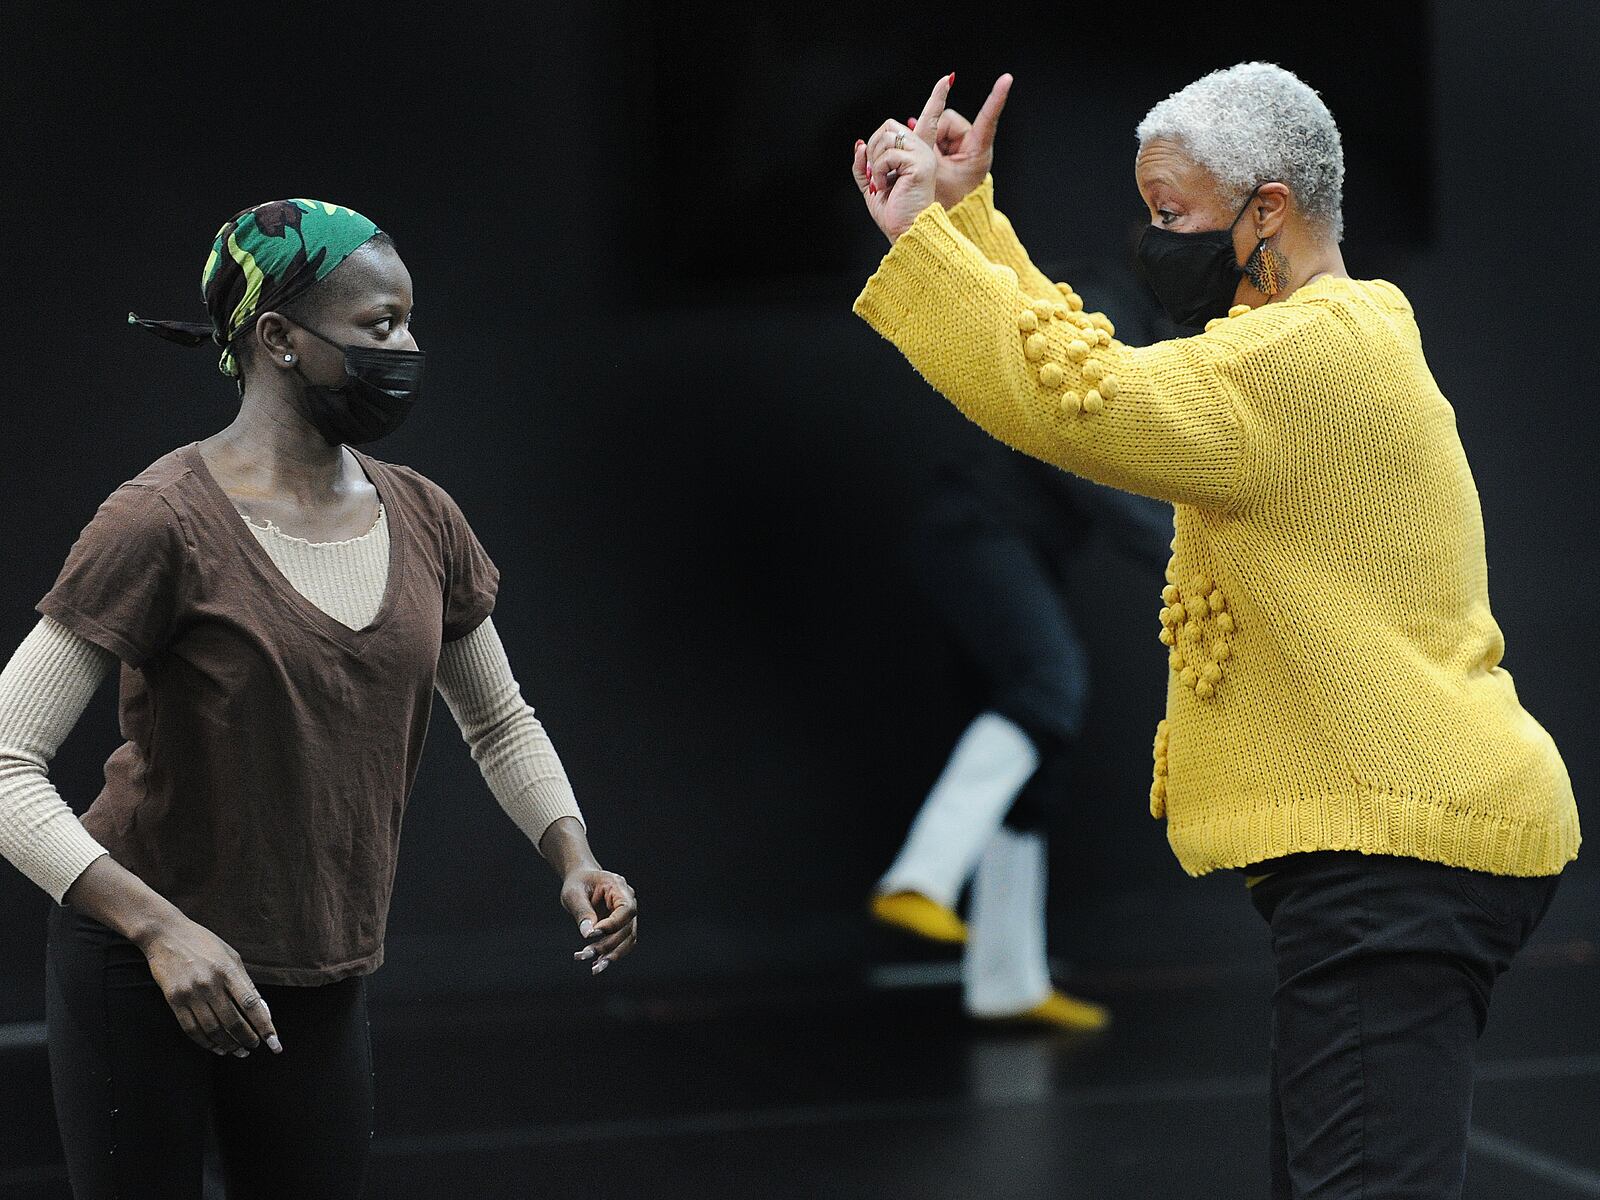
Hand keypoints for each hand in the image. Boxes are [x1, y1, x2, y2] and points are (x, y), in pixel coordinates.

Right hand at [140, 916, 281, 1056]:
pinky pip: (191, 1029)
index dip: (264, 1026)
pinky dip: (206, 1042)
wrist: (165, 934)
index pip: (251, 1004)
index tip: (274, 1042)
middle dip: (247, 1039)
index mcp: (228, 969)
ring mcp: (190, 993)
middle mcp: (210, 983)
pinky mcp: (174, 1000)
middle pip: (232, 1021)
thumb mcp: (231, 956)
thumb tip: (261, 1009)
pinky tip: (216, 1047)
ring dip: (228, 1045)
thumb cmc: (204, 943)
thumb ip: (245, 982)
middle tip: (254, 1047)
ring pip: (213, 1029)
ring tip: (238, 1051)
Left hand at [561, 867, 637, 974]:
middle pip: (627, 928)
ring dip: (612, 955)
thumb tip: (588, 934)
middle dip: (607, 945)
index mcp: (619, 887)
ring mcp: (627, 915)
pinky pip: (622, 943)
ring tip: (594, 968)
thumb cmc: (578, 883)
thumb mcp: (573, 893)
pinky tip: (597, 964)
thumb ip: (582, 911)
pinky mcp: (622, 927)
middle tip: (585, 954)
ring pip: (628, 940)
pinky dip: (611, 954)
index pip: (626, 909)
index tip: (592, 934)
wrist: (582, 881)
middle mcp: (628, 901)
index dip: (613, 924)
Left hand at [853, 73, 949, 243]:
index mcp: (915, 153)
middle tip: (876, 175)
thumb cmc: (894, 214)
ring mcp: (922, 155)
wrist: (907, 231)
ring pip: (885, 137)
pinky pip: (887, 155)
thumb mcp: (872, 186)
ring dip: (875, 163)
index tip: (950, 77)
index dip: (937, 97)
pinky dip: (879, 172)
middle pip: (887, 126)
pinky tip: (886, 186)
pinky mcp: (919, 163)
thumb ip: (864, 165)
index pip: (914, 121)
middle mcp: (922, 150)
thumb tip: (859, 144)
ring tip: (882, 183)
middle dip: (873, 149)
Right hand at [924, 73, 1011, 207]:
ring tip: (934, 162)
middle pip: (949, 122)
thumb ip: (924, 147)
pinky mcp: (956, 147)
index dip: (996, 99)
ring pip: (940, 127)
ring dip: (932, 141)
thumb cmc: (946, 198)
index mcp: (978, 151)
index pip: (988, 120)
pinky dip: (932, 144)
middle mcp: (974, 143)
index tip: (1007, 79)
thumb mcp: (934, 173)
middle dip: (936, 136)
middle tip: (934, 157)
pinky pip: (938, 135)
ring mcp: (965, 144)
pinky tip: (931, 157)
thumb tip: (912, 123)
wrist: (949, 215)